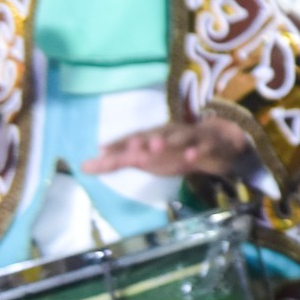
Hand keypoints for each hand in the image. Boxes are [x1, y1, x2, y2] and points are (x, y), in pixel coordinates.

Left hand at [80, 118, 250, 177]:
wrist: (217, 144)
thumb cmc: (174, 151)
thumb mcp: (145, 159)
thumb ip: (116, 162)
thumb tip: (82, 166)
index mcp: (153, 135)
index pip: (133, 138)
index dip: (119, 143)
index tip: (102, 149)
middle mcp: (169, 133)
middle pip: (155, 135)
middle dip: (143, 140)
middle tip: (131, 147)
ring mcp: (190, 137)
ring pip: (179, 137)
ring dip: (168, 141)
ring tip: (156, 147)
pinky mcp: (208, 145)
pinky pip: (203, 147)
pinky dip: (197, 151)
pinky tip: (190, 157)